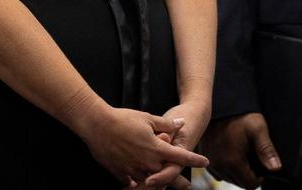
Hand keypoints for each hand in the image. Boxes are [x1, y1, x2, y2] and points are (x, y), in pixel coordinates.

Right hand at [77, 106, 206, 185]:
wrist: (96, 124)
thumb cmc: (122, 118)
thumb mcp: (147, 118)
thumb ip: (166, 124)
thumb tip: (181, 123)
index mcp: (157, 148)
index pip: (181, 157)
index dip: (195, 160)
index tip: (205, 162)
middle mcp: (148, 163)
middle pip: (168, 175)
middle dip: (178, 181)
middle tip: (187, 186)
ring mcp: (134, 170)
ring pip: (150, 182)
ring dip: (157, 184)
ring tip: (162, 187)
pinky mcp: (121, 173)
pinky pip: (132, 183)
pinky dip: (137, 184)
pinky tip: (138, 185)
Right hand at [196, 112, 280, 188]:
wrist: (221, 101)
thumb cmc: (240, 115)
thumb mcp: (258, 130)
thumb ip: (267, 151)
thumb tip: (275, 168)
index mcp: (232, 161)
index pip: (250, 184)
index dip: (259, 177)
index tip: (260, 164)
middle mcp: (218, 164)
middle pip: (238, 182)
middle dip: (247, 174)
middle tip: (250, 156)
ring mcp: (209, 159)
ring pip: (226, 176)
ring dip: (234, 170)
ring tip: (240, 153)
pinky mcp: (204, 153)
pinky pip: (216, 169)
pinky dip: (223, 165)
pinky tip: (228, 153)